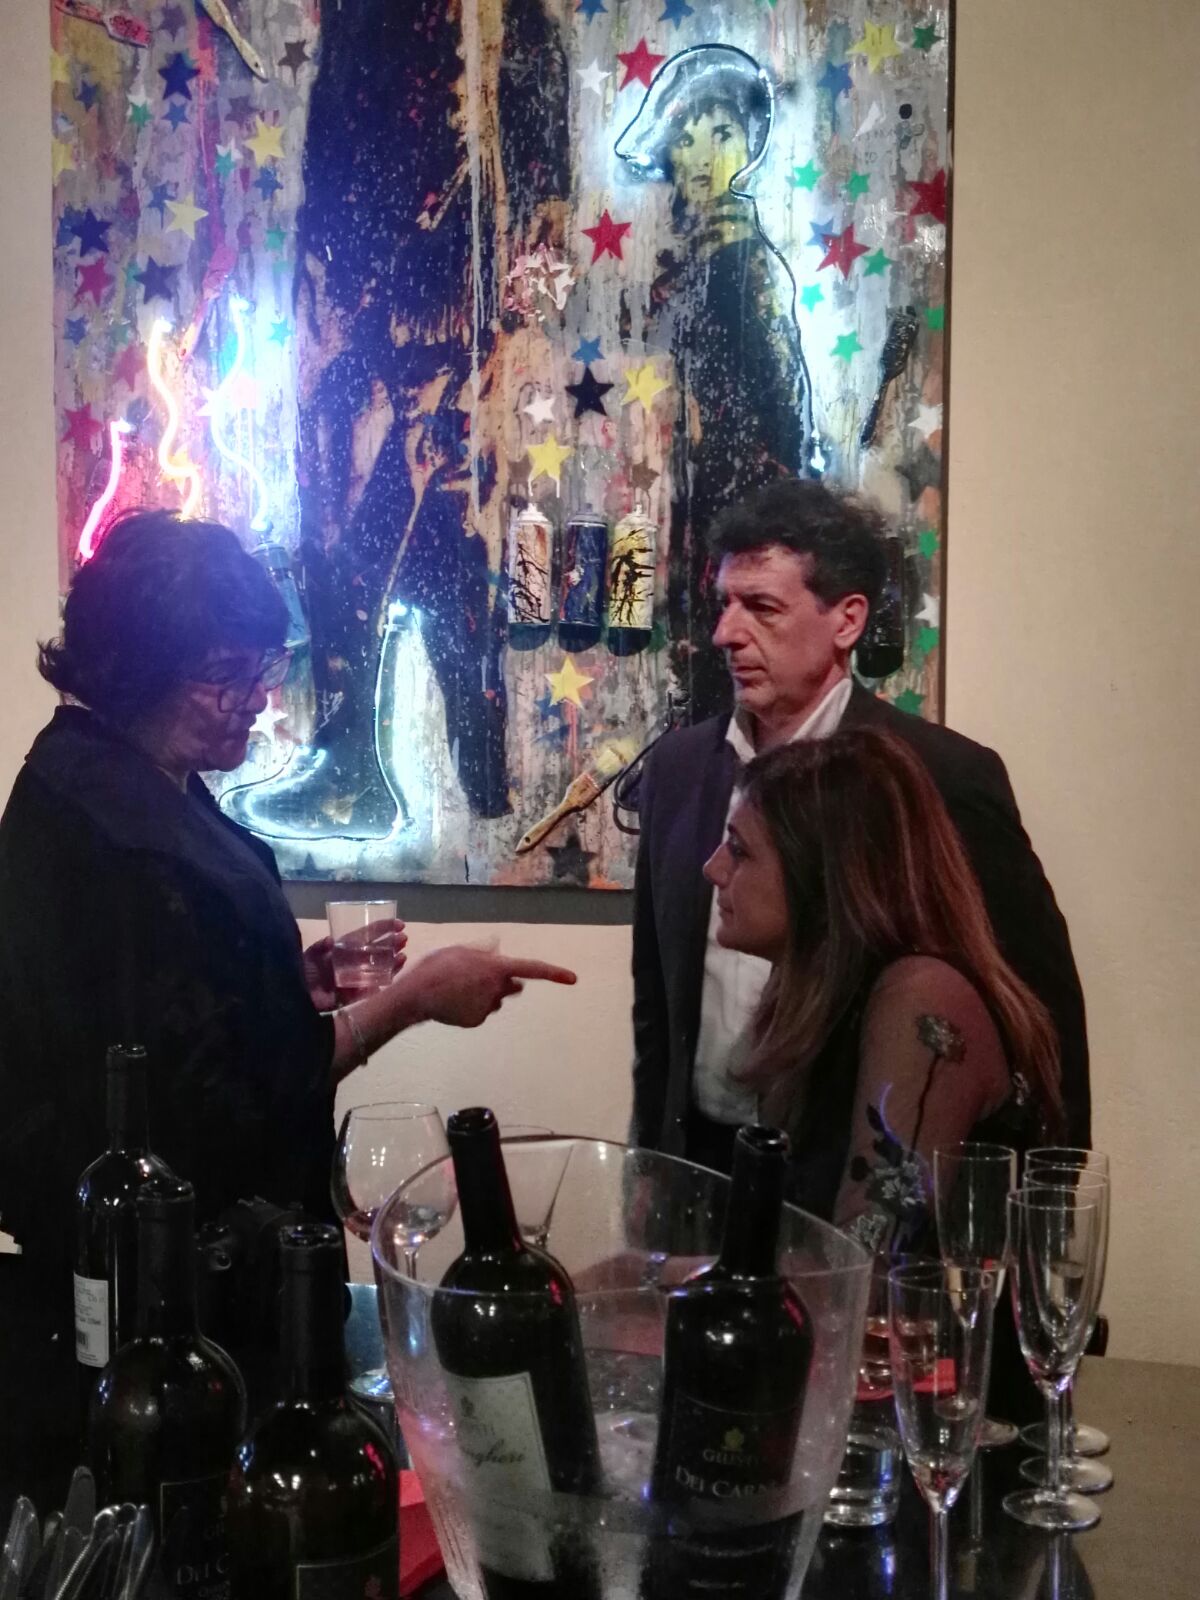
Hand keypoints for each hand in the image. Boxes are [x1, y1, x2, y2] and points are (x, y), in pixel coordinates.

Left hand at [303, 919, 407, 1010]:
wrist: (299, 998)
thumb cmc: (303, 974)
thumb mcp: (309, 957)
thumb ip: (319, 948)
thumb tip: (330, 940)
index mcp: (344, 949)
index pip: (366, 935)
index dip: (382, 928)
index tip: (399, 924)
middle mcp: (354, 961)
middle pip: (377, 950)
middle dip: (392, 944)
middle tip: (404, 939)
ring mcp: (358, 977)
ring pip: (381, 967)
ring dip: (393, 960)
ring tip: (403, 955)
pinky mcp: (359, 994)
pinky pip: (377, 986)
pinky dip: (388, 979)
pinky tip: (395, 972)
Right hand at [402, 945, 575, 1027]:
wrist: (415, 995)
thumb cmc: (436, 966)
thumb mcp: (459, 950)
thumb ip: (483, 950)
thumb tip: (497, 948)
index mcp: (496, 967)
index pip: (533, 969)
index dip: (554, 973)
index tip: (573, 978)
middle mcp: (497, 988)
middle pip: (513, 985)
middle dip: (506, 981)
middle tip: (482, 975)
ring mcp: (487, 1007)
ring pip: (494, 999)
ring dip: (485, 993)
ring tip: (457, 987)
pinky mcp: (477, 1021)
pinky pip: (480, 1011)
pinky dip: (471, 1007)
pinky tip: (453, 1001)